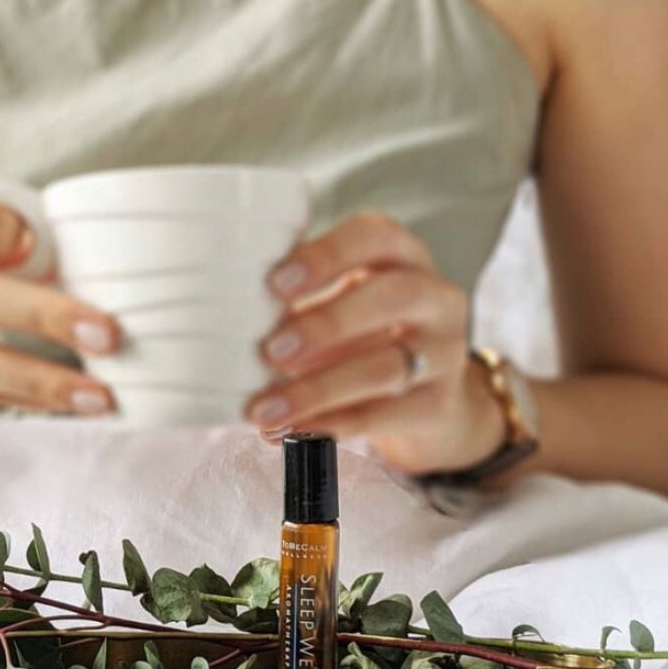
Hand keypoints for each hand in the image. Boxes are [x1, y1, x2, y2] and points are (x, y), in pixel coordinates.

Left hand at [246, 211, 505, 474]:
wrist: (428, 399)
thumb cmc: (364, 337)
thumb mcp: (342, 304)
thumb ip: (297, 302)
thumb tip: (224, 320)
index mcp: (402, 256)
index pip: (375, 236)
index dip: (327, 256)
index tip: (276, 283)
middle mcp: (435, 297)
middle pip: (392, 297)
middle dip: (326, 324)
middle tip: (269, 351)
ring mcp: (444, 352)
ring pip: (385, 366)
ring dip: (318, 389)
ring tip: (265, 410)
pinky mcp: (438, 404)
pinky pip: (383, 415)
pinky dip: (332, 425)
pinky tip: (292, 432)